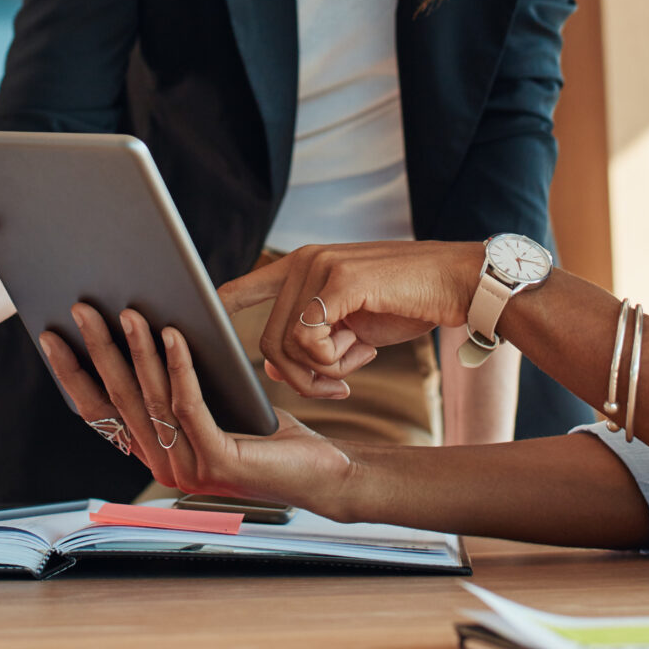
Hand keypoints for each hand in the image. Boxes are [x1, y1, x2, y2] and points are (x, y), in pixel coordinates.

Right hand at [38, 305, 355, 512]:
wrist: (321, 473)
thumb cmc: (266, 433)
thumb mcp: (213, 403)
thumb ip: (177, 385)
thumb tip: (148, 326)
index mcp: (154, 451)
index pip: (100, 412)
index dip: (73, 374)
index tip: (52, 337)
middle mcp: (163, 463)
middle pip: (120, 399)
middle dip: (97, 349)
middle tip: (81, 309)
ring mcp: (188, 467)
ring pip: (152, 397)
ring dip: (136, 349)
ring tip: (128, 311)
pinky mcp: (218, 461)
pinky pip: (190, 404)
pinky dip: (179, 365)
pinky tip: (174, 333)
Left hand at [218, 241, 482, 399]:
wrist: (457, 283)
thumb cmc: (408, 303)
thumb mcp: (353, 327)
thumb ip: (313, 340)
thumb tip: (268, 365)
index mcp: (304, 266)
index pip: (243, 286)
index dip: (217, 308)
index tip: (190, 325)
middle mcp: (304, 260)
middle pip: (267, 338)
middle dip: (295, 376)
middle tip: (333, 387)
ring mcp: (320, 266)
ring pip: (286, 344)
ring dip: (317, 373)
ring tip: (350, 372)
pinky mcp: (339, 280)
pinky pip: (311, 339)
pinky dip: (331, 362)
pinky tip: (360, 359)